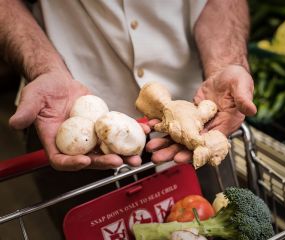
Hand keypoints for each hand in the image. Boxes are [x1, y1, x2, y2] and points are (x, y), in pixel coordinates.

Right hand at [9, 71, 147, 170]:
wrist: (59, 82)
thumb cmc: (44, 90)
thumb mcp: (32, 98)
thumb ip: (26, 111)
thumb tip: (15, 122)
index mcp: (55, 142)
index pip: (61, 159)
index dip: (72, 163)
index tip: (84, 161)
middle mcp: (74, 143)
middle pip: (89, 158)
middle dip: (104, 162)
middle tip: (120, 162)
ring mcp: (90, 136)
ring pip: (106, 149)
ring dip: (123, 154)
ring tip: (137, 157)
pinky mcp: (102, 126)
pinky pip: (116, 132)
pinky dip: (130, 133)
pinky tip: (143, 131)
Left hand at [146, 65, 255, 163]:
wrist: (224, 75)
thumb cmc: (237, 80)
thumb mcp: (242, 86)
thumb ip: (244, 98)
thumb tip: (251, 109)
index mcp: (225, 125)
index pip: (209, 144)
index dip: (194, 152)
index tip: (181, 158)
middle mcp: (211, 128)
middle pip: (191, 144)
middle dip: (174, 152)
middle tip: (159, 157)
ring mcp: (199, 123)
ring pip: (181, 137)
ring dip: (166, 142)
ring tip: (152, 147)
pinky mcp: (189, 116)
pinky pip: (176, 123)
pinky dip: (164, 126)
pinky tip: (153, 127)